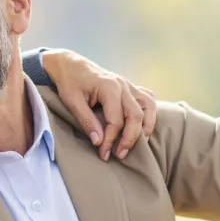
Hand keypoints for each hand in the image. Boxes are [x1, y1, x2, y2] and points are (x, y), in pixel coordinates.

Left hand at [41, 49, 156, 161]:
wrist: (71, 65)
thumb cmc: (70, 82)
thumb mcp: (72, 102)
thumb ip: (86, 121)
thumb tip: (98, 142)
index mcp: (109, 87)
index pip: (116, 120)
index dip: (111, 139)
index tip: (104, 153)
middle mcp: (123, 85)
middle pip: (136, 116)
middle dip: (130, 139)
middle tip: (119, 155)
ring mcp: (129, 85)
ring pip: (148, 107)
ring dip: (146, 127)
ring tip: (138, 144)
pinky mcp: (130, 87)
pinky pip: (148, 99)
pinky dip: (150, 113)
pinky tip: (144, 126)